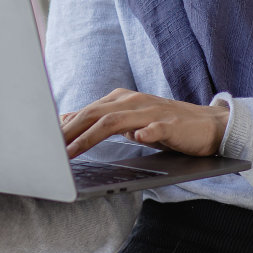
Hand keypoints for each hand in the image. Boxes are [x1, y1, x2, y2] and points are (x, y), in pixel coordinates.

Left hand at [60, 88, 229, 158]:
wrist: (208, 124)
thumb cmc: (165, 124)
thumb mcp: (129, 121)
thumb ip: (102, 121)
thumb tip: (68, 122)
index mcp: (121, 101)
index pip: (86, 112)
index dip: (64, 127)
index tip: (43, 141)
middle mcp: (133, 102)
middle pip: (94, 114)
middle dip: (69, 132)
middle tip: (50, 150)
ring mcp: (152, 111)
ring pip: (116, 121)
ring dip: (91, 136)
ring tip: (73, 151)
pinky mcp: (172, 124)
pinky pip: (156, 127)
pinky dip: (146, 132)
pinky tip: (138, 138)